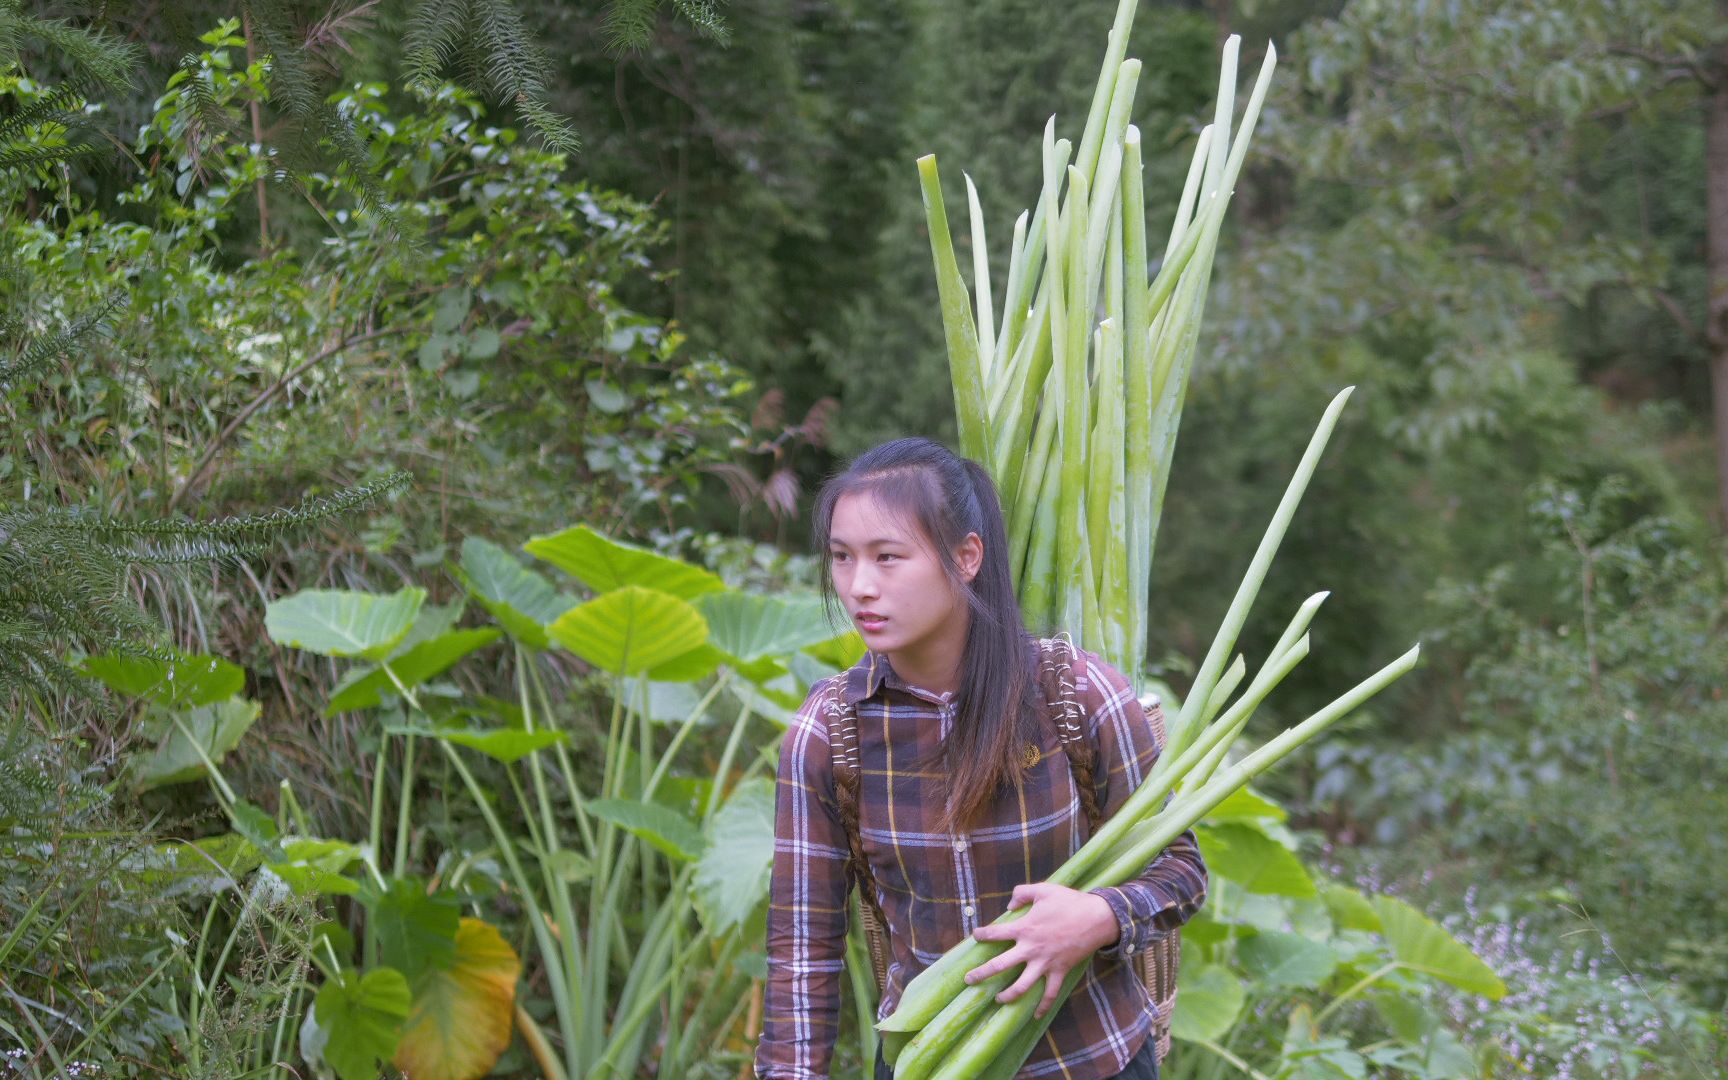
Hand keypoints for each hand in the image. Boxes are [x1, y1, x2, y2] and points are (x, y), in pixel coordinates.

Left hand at [963, 882, 1119, 1018]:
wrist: (1097, 918)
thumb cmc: (1069, 901)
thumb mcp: (1043, 890)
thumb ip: (1022, 893)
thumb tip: (1009, 905)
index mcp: (1025, 928)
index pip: (996, 933)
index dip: (983, 934)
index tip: (975, 935)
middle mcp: (1031, 949)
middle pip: (1000, 965)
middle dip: (982, 973)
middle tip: (969, 979)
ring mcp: (1045, 963)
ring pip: (1022, 986)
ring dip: (1008, 995)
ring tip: (997, 999)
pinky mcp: (1059, 971)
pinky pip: (1050, 994)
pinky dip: (1043, 1006)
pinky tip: (1035, 1016)